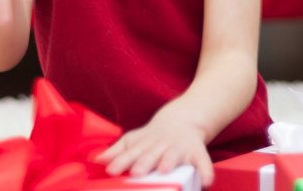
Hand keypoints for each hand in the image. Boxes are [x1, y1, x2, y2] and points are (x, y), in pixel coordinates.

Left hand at [98, 103, 213, 184]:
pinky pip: (203, 161)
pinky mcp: (197, 150)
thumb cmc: (153, 138)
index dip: (121, 161)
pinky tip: (206, 183)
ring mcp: (180, 147)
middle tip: (136, 172)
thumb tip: (96, 160)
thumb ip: (117, 151)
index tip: (112, 171)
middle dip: (144, 162)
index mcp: (145, 144)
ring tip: (165, 169)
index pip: (131, 153)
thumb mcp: (133, 141)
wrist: (183, 119)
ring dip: (169, 161)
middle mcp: (161, 145)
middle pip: (151, 153)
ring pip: (174, 154)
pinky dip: (206, 171)